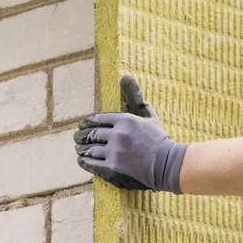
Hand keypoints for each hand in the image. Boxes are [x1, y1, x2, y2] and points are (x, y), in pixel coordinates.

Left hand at [74, 76, 188, 192]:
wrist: (166, 163)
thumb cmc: (158, 138)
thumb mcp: (147, 114)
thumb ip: (135, 97)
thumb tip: (125, 77)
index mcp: (125, 119)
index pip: (98, 118)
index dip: (86, 122)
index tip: (82, 124)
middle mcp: (117, 134)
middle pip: (92, 133)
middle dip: (81, 135)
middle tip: (76, 137)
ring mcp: (115, 150)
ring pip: (90, 148)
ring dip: (81, 148)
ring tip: (78, 148)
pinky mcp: (114, 166)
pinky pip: (93, 162)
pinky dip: (85, 161)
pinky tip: (82, 160)